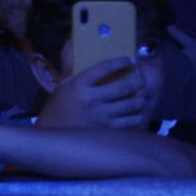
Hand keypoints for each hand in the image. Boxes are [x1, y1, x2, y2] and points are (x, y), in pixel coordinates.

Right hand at [35, 56, 149, 129]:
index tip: (130, 60)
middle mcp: (92, 99)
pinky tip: (137, 114)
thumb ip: (75, 75)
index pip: (104, 68)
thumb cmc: (56, 109)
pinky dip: (137, 117)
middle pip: (123, 86)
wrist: (53, 136)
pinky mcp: (106, 130)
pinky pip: (129, 122)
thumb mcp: (61, 88)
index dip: (120, 62)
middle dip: (137, 81)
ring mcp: (101, 116)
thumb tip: (82, 60)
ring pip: (130, 105)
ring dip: (139, 99)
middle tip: (141, 79)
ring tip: (141, 96)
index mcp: (79, 85)